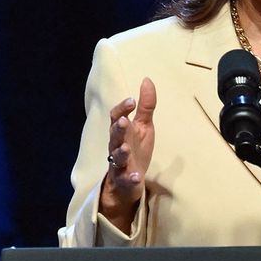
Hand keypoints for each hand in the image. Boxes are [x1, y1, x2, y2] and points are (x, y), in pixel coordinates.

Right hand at [99, 77, 156, 233]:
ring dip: (121, 152)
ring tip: (126, 148)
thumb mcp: (143, 126)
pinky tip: (137, 177)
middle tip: (124, 121)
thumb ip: (146, 106)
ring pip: (116, 157)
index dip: (122, 108)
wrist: (129, 181)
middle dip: (118, 128)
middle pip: (114, 135)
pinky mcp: (124, 179)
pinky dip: (130, 178)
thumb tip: (147, 79)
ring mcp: (119, 163)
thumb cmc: (135, 149)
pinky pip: (126, 179)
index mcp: (121, 131)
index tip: (132, 100)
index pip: (116, 116)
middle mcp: (117, 145)